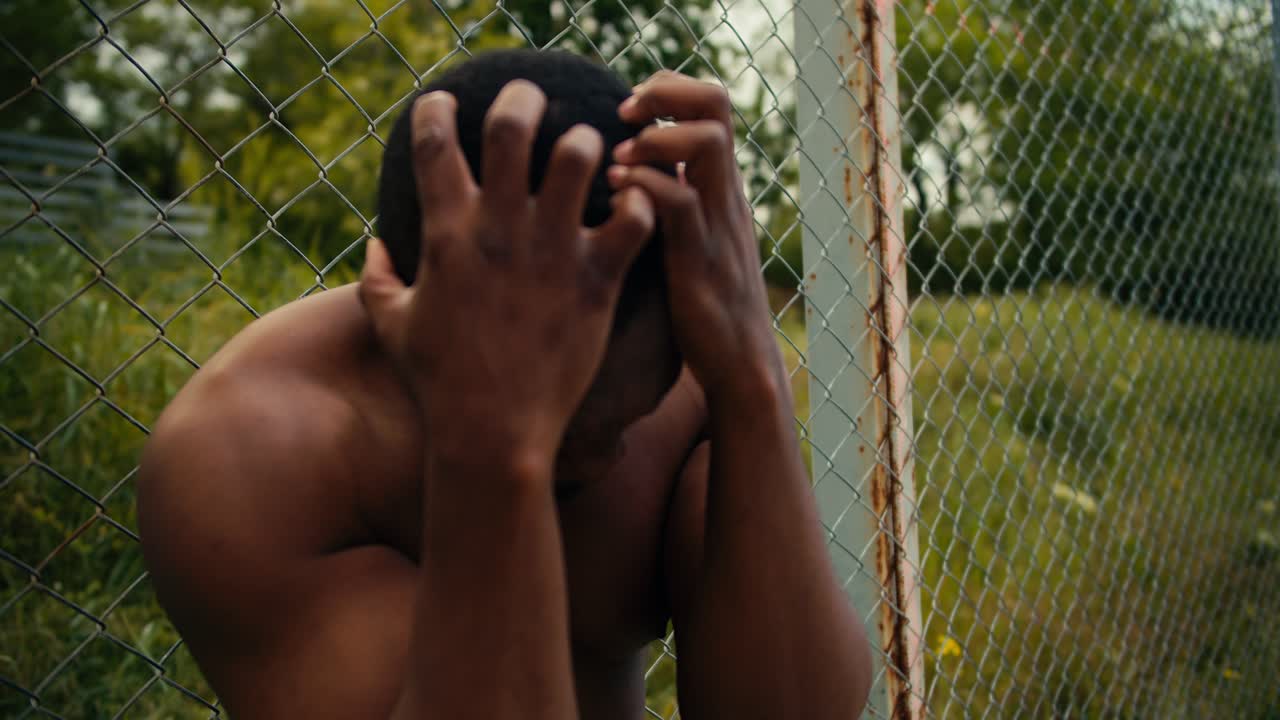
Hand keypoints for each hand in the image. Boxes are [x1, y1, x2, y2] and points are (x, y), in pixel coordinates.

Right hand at [359, 82, 656, 470]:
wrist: (493, 432)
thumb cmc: (438, 383)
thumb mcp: (391, 327)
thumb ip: (374, 278)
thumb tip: (374, 243)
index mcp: (446, 232)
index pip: (434, 140)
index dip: (437, 108)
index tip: (446, 103)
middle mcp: (499, 229)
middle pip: (512, 125)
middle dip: (523, 96)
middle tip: (534, 99)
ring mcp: (552, 251)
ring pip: (579, 156)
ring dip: (586, 143)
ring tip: (591, 153)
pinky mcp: (597, 279)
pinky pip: (632, 218)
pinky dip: (638, 201)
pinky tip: (632, 205)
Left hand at [608, 71, 783, 401]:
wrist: (738, 365)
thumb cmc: (703, 303)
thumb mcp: (689, 236)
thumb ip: (670, 197)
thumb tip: (626, 168)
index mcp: (721, 183)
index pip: (710, 101)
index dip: (666, 88)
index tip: (626, 110)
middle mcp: (725, 193)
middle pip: (714, 104)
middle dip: (662, 94)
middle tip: (622, 117)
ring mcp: (717, 223)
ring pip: (705, 143)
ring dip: (653, 139)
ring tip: (617, 163)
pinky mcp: (700, 260)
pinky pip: (681, 203)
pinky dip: (644, 188)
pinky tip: (615, 198)